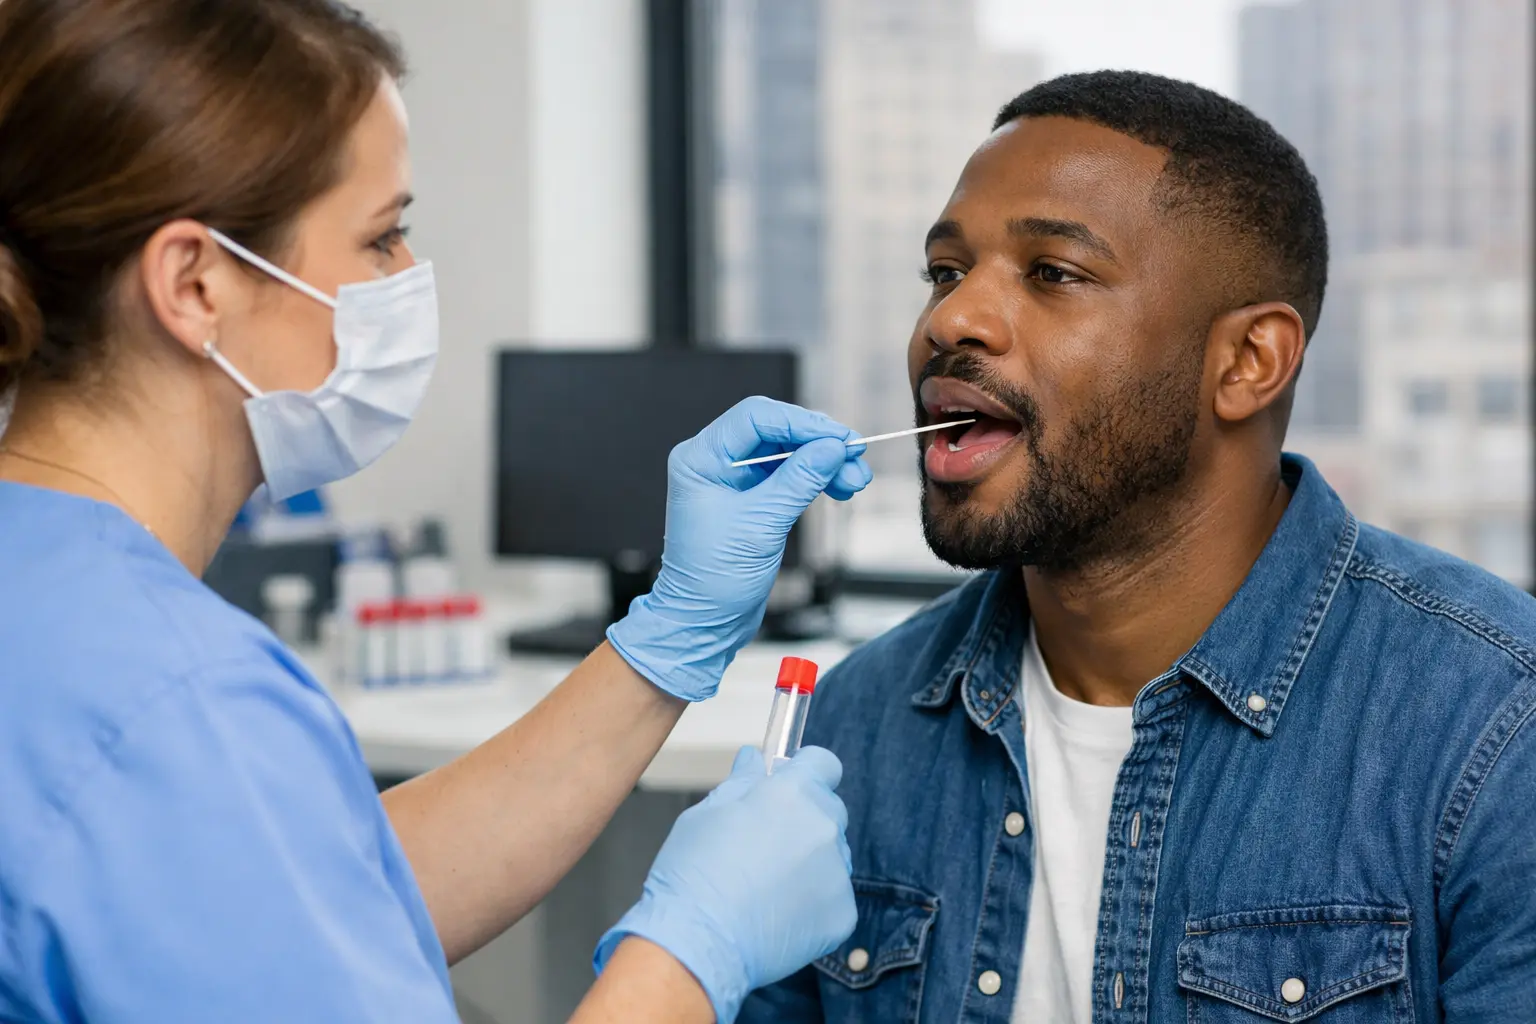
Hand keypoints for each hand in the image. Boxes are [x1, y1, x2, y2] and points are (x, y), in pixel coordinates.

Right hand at [593, 747, 856, 1022]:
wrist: (698, 943)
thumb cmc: (693, 874)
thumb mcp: (707, 814)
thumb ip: (740, 783)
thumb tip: (753, 760)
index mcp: (792, 793)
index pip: (823, 764)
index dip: (806, 771)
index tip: (791, 784)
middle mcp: (824, 827)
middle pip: (829, 809)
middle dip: (804, 818)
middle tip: (766, 843)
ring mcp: (837, 873)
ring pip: (832, 855)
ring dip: (810, 861)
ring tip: (767, 885)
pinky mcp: (842, 913)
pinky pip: (834, 896)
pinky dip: (813, 902)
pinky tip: (777, 913)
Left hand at [606, 397, 871, 700]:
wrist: (704, 622)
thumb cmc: (714, 580)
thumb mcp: (761, 525)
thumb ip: (798, 480)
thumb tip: (833, 447)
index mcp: (701, 458)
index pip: (756, 418)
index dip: (803, 423)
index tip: (840, 439)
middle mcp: (714, 462)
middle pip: (776, 430)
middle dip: (819, 443)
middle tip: (855, 458)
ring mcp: (733, 480)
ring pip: (788, 452)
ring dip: (824, 462)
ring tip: (856, 480)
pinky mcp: (751, 499)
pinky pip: (789, 474)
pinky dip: (816, 478)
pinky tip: (840, 487)